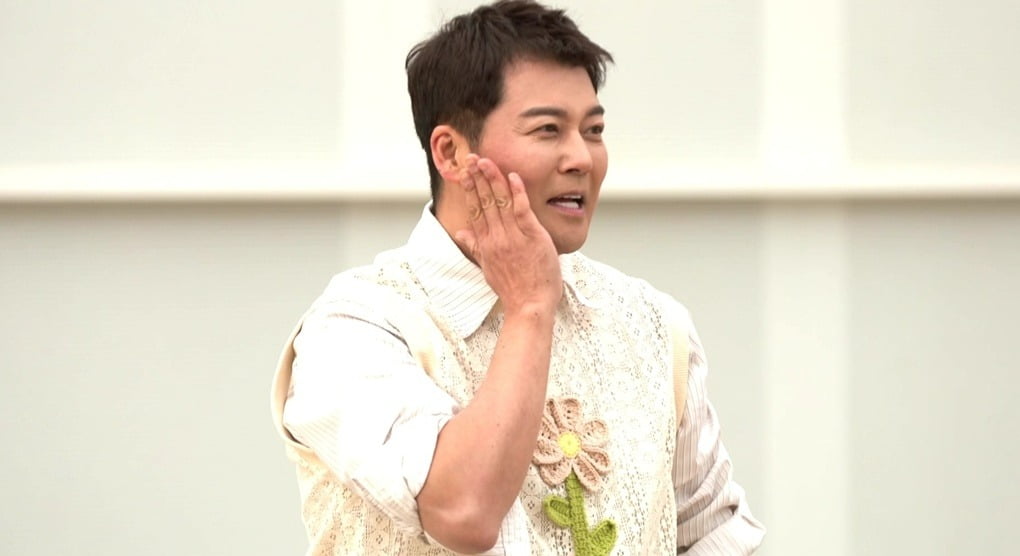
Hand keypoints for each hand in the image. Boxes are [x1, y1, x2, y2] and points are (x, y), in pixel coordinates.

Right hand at [453, 154, 562, 314]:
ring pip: (500, 202)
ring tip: (485, 161)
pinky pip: (522, 210)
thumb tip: (461, 233)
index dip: (469, 189)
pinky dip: (517, 192)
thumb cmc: (513, 289)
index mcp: (485, 244)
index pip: (474, 209)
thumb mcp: (488, 268)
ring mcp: (513, 237)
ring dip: (493, 179)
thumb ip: (475, 247)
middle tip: (471, 157)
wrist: (529, 306)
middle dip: (477, 177)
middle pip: (484, 201)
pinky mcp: (532, 237)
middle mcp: (496, 237)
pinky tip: (513, 176)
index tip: (464, 172)